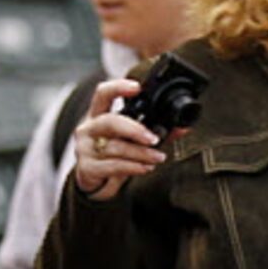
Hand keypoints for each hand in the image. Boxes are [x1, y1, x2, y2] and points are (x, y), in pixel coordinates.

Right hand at [68, 78, 163, 199]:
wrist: (92, 181)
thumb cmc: (112, 154)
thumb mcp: (129, 140)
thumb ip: (153, 132)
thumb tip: (182, 128)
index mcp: (97, 115)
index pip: (103, 94)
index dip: (118, 87)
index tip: (137, 87)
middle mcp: (88, 128)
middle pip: (110, 122)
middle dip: (135, 129)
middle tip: (154, 138)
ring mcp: (85, 148)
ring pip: (116, 147)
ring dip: (141, 153)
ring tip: (158, 157)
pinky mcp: (88, 168)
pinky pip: (113, 166)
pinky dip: (133, 167)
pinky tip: (146, 167)